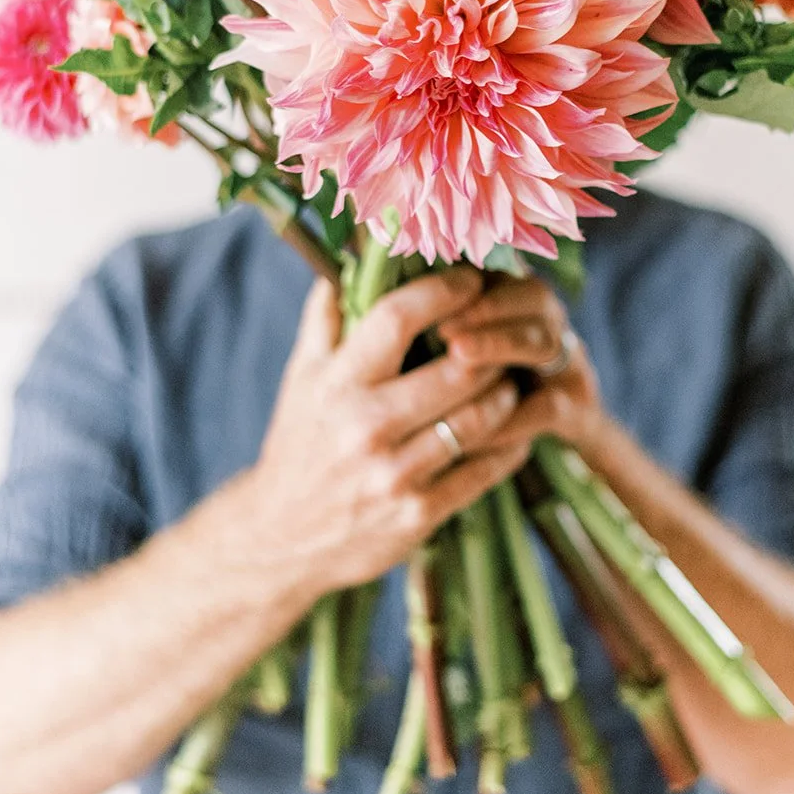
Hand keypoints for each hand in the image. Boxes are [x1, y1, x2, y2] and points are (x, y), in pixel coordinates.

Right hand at [239, 270, 532, 596]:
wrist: (278, 537)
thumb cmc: (299, 443)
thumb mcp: (301, 378)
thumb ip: (327, 318)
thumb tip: (353, 257)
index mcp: (337, 383)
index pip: (397, 318)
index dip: (443, 291)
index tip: (469, 279)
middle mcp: (366, 426)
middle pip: (458, 369)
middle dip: (491, 345)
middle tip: (505, 332)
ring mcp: (396, 474)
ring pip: (480, 418)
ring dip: (507, 392)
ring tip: (511, 377)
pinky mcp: (419, 514)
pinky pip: (485, 468)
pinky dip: (510, 442)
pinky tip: (515, 426)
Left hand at [435, 273, 610, 463]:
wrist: (545, 457)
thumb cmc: (485, 399)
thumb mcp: (462, 358)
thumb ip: (435, 328)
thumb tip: (386, 303)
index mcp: (523, 307)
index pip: (508, 272)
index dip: (471, 281)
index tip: (432, 294)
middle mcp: (553, 329)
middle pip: (536, 297)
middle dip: (488, 307)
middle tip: (443, 326)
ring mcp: (571, 369)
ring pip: (545, 343)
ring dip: (500, 344)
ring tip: (457, 355)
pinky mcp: (581, 413)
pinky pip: (551, 408)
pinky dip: (513, 416)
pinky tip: (475, 426)